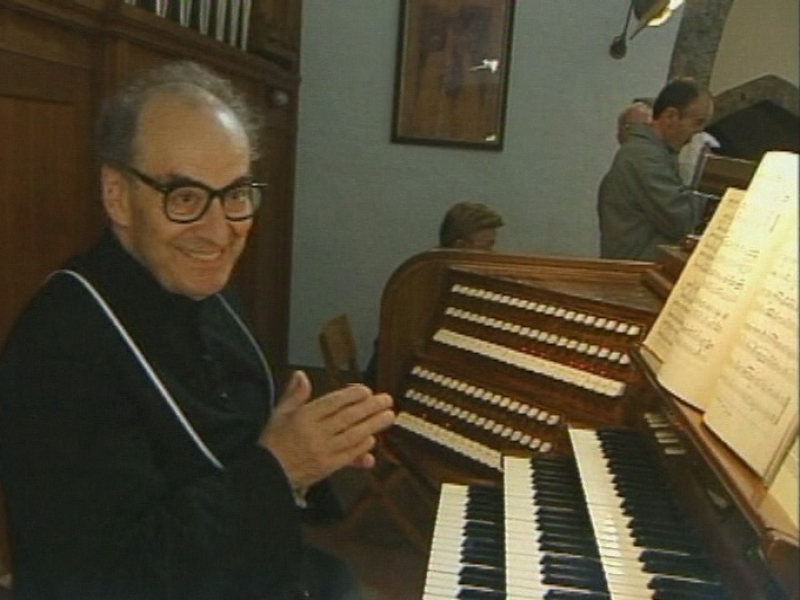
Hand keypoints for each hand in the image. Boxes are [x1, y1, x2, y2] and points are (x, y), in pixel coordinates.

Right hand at [259, 371, 394, 488]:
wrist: (266, 474)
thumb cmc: (273, 442)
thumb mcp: (279, 413)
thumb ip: (294, 395)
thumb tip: (301, 374)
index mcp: (303, 417)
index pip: (332, 403)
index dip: (351, 396)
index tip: (366, 390)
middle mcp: (315, 432)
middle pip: (347, 417)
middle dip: (369, 408)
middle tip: (386, 400)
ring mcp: (323, 451)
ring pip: (352, 435)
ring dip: (372, 425)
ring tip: (388, 416)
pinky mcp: (327, 467)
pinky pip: (348, 455)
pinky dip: (361, 447)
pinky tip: (373, 439)